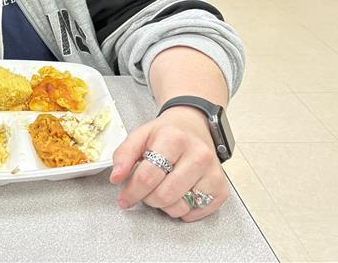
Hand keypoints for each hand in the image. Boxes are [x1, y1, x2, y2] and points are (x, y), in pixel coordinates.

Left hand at [109, 106, 228, 221]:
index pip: (147, 176)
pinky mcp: (222, 188)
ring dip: (165, 206)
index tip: (125, 198)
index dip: (132, 192)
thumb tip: (116, 177)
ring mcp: (213, 172)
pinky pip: (197, 213)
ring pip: (180, 207)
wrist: (194, 125)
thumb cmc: (166, 133)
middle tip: (145, 191)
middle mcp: (198, 155)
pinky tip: (180, 193)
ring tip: (162, 189)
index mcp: (174, 139)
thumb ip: (123, 155)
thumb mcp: (140, 135)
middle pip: (164, 195)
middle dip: (148, 199)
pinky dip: (184, 210)